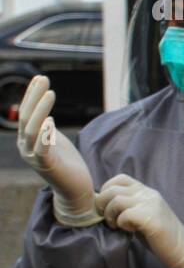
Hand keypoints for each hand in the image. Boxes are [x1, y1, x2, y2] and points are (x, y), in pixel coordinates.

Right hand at [16, 75, 100, 226]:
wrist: (75, 189)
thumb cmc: (66, 164)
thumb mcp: (54, 140)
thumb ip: (46, 127)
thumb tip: (45, 112)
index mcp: (26, 140)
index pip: (26, 113)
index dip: (31, 95)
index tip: (39, 78)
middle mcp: (25, 147)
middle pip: (27, 118)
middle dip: (34, 97)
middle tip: (44, 79)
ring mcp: (34, 157)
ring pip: (33, 130)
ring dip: (41, 110)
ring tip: (50, 93)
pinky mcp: (47, 166)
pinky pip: (42, 148)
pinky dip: (45, 134)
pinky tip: (51, 120)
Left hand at [95, 176, 183, 267]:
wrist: (183, 248)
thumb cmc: (159, 235)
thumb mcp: (143, 214)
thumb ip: (128, 205)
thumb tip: (102, 204)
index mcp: (147, 192)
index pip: (120, 179)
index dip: (107, 191)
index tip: (108, 208)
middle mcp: (149, 194)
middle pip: (112, 189)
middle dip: (103, 206)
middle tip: (109, 220)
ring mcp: (151, 205)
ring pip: (116, 201)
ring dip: (110, 215)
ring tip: (117, 226)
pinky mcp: (152, 218)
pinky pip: (126, 215)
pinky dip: (122, 224)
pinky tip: (130, 230)